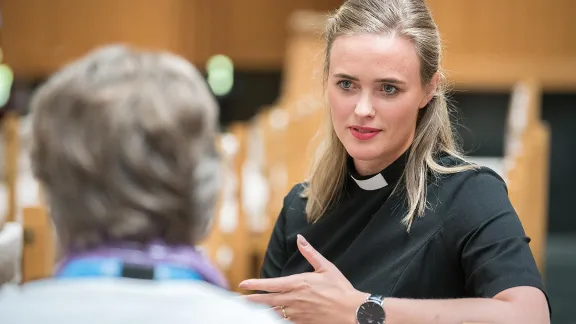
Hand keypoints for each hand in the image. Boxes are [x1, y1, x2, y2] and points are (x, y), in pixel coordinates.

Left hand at [239, 234, 368, 323]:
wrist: (352, 311)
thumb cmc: (340, 288)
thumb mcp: (326, 267)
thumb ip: (310, 253)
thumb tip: (300, 238)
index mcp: (299, 283)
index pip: (271, 284)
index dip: (255, 284)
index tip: (242, 284)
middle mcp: (295, 298)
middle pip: (267, 300)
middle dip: (251, 300)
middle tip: (237, 300)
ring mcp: (298, 312)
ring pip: (273, 312)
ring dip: (259, 311)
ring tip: (247, 311)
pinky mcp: (303, 322)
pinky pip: (284, 321)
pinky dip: (274, 319)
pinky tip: (268, 318)